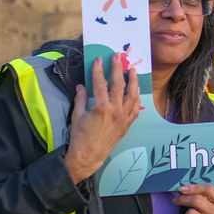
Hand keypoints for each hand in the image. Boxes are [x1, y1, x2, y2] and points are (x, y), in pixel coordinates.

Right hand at [65, 55, 139, 182]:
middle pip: (118, 84)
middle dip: (117, 68)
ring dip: (133, 81)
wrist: (88, 156)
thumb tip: (81, 86)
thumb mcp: (77, 115)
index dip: (98, 70)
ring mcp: (123, 117)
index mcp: (101, 107)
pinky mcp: (127, 124)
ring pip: (132, 95)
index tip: (98, 60)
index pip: (100, 83)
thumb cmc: (80, 137)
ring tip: (132, 70)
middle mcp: (115, 110)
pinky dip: (136, 98)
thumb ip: (81, 98)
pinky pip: (135, 108)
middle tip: (117, 57)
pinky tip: (136, 91)